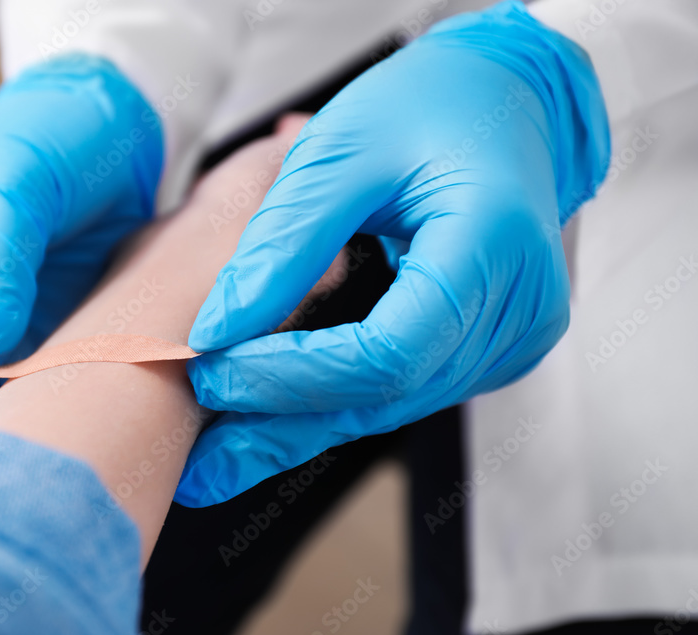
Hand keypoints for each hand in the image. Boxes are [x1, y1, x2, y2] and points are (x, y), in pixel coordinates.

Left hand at [177, 0, 609, 505]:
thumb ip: (283, 242)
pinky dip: (329, 403)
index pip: (387, 350)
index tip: (211, 369)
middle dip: (280, 423)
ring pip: (387, 405)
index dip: (292, 374)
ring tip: (213, 457)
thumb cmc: (428, 105)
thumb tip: (215, 329)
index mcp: (493, 248)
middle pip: (385, 395)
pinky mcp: (484, 349)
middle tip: (193, 458)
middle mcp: (516, 312)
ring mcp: (507, 340)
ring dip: (297, 428)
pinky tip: (267, 421)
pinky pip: (398, 389)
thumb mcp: (342, 149)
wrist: (506, 101)